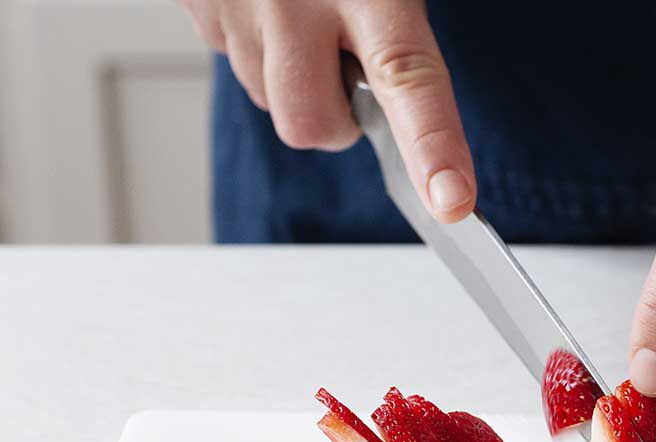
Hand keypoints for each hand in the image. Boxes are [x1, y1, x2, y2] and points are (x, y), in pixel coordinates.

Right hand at [180, 0, 474, 220]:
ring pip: (267, 99)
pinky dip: (257, 51)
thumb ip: (401, 24)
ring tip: (305, 22)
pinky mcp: (197, 4)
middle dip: (332, 123)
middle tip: (348, 75)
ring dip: (293, 83)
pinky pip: (231, 61)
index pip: (408, 78)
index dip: (432, 146)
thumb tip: (407, 90)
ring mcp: (237, 3)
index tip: (451, 201)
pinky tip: (269, 8)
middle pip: (309, 122)